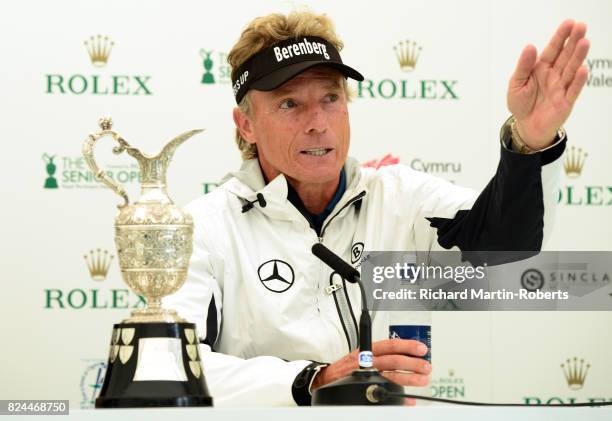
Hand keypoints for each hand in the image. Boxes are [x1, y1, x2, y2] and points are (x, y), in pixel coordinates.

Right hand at [311, 339, 430, 405]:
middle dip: (412, 364)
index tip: (421, 348)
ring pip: (390, 375)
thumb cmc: (349, 366)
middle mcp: (366, 360)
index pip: (389, 345)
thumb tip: (409, 359)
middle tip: (426, 367)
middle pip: (392, 360)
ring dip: (409, 378)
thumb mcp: (364, 355)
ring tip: (422, 380)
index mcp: (368, 350)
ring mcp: (364, 374)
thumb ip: (383, 357)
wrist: (327, 378)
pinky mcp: (362, 386)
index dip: (406, 346)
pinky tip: (408, 398)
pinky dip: (398, 396)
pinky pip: (383, 390)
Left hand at [507, 20, 589, 148]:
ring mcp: (561, 87)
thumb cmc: (520, 104)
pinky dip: (578, 80)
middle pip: (565, 56)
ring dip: (578, 56)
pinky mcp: (566, 101)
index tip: (569, 23)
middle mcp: (554, 75)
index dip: (560, 37)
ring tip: (584, 42)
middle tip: (581, 26)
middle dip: (573, 41)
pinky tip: (583, 69)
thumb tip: (530, 46)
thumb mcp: (516, 84)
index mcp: (540, 68)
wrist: (526, 126)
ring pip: (571, 69)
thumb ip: (523, 67)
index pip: (552, 49)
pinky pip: (573, 90)